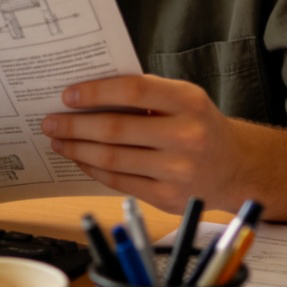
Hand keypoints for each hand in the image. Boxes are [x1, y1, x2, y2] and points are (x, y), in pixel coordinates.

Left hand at [40, 73, 249, 215]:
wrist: (236, 167)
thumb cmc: (199, 124)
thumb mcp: (184, 98)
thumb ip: (145, 92)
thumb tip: (89, 94)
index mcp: (188, 101)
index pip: (133, 90)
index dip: (95, 92)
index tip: (68, 95)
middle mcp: (186, 136)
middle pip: (116, 129)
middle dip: (75, 125)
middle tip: (50, 121)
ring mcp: (177, 170)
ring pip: (113, 159)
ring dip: (77, 149)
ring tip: (58, 140)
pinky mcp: (167, 197)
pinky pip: (119, 181)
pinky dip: (94, 169)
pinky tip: (80, 158)